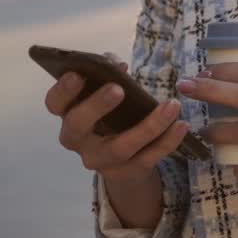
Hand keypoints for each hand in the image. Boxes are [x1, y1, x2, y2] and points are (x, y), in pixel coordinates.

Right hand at [44, 55, 189, 183]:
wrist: (125, 160)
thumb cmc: (113, 114)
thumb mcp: (108, 94)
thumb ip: (109, 76)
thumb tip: (116, 65)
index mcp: (69, 114)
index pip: (55, 104)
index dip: (63, 90)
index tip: (77, 74)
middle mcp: (78, 141)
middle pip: (78, 126)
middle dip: (96, 106)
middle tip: (118, 89)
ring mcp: (100, 161)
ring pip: (119, 148)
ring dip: (148, 126)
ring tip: (171, 106)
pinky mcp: (125, 173)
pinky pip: (147, 159)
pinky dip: (166, 142)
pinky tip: (181, 125)